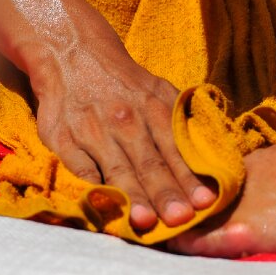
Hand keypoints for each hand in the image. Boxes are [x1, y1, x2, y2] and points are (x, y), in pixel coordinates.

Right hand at [32, 18, 216, 231]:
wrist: (71, 53)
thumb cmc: (124, 81)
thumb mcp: (158, 89)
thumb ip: (180, 119)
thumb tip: (212, 153)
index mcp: (153, 106)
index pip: (176, 148)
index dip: (190, 176)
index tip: (205, 201)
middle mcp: (125, 119)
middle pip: (149, 163)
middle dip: (166, 193)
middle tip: (181, 219)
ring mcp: (93, 130)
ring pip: (117, 170)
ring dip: (133, 197)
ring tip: (146, 222)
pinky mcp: (63, 138)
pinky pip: (81, 169)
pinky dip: (93, 190)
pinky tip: (105, 209)